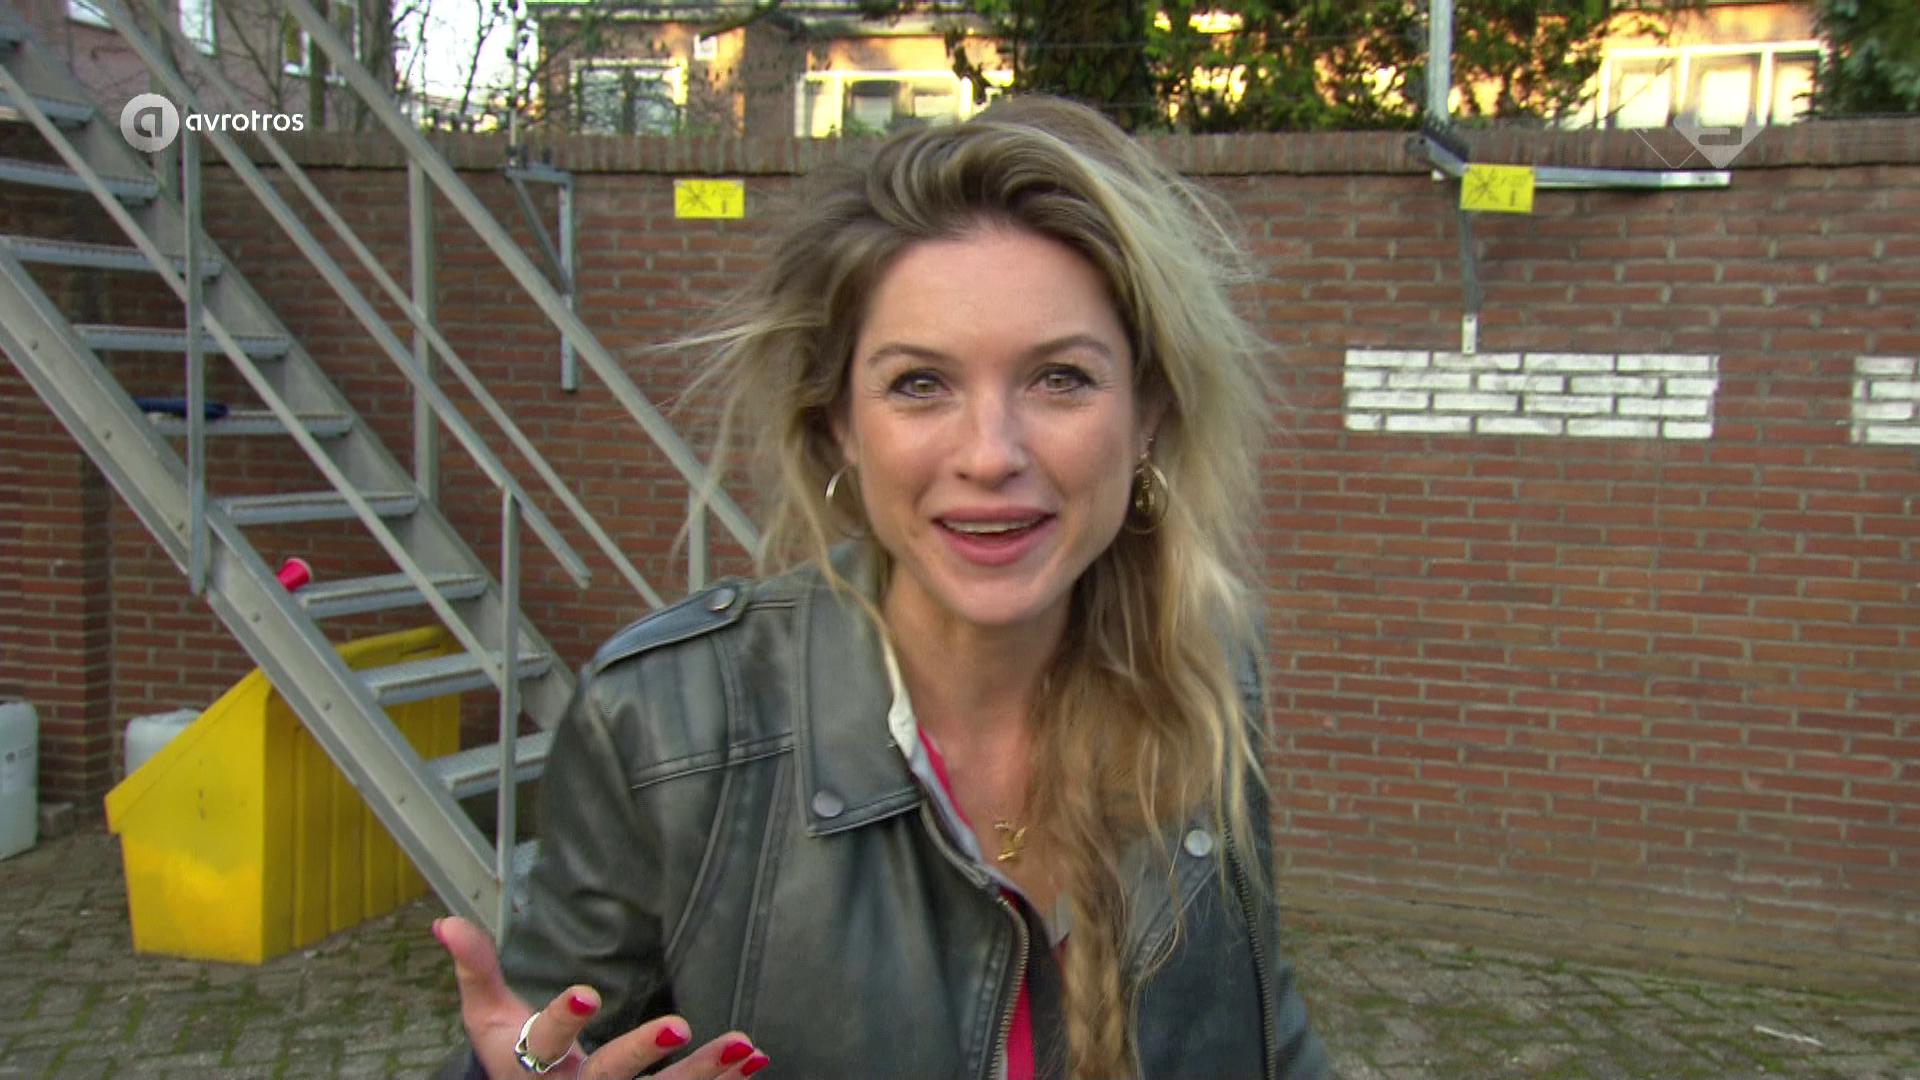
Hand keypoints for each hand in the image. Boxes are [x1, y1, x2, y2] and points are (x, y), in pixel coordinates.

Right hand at [435, 916, 770, 1078]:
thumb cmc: (512, 1055)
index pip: (547, 1043)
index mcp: (533, 1068)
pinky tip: (756, 1058)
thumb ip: (476, 970)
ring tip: (742, 1045)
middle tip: (679, 1023)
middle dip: (643, 1053)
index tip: (587, 991)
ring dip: (705, 1074)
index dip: (565, 1019)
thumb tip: (444, 921)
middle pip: (611, 1078)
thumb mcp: (488, 1018)